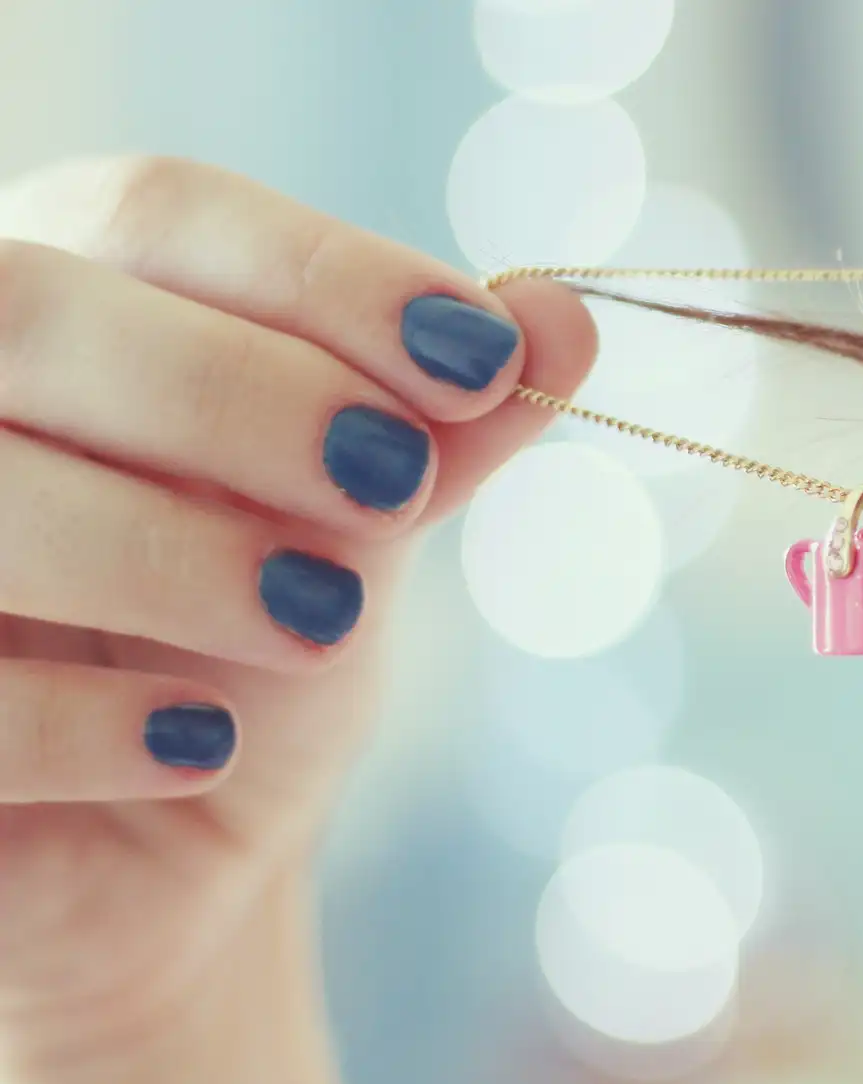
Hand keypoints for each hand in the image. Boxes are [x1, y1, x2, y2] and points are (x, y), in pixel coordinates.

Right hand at [0, 157, 596, 1055]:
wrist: (161, 852)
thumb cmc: (247, 656)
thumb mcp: (354, 537)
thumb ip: (436, 433)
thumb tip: (565, 316)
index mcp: (67, 297)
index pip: (157, 209)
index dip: (323, 271)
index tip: (481, 359)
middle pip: (34, 308)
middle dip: (235, 391)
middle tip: (392, 483)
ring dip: (167, 548)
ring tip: (321, 621)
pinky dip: (84, 715)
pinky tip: (201, 742)